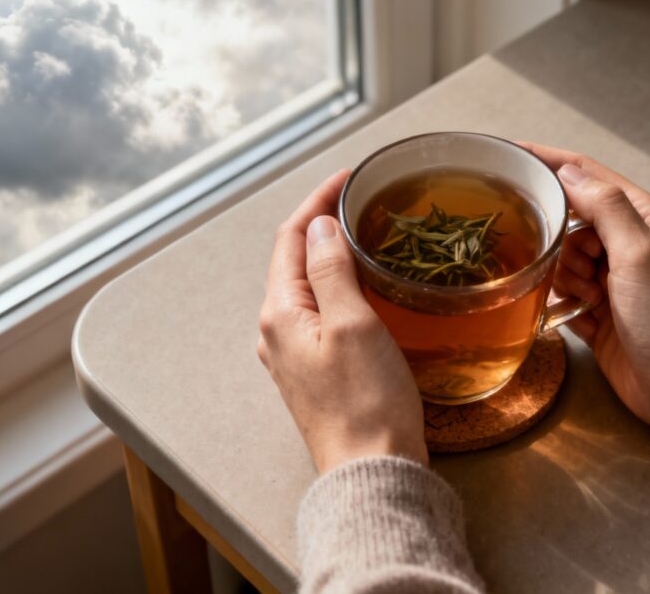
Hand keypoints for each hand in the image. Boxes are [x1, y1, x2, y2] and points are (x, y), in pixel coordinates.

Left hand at [257, 170, 427, 473]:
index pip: (290, 238)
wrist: (373, 472)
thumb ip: (331, 269)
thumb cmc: (367, 402)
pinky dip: (339, 286)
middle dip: (323, 224)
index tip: (348, 178)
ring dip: (331, 254)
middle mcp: (277, 332)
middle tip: (362, 200)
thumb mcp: (352, 323)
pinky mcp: (315, 372)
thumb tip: (319, 225)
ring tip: (366, 233)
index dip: (317, 202)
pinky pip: (321, 313)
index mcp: (280, 313)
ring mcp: (294, 354)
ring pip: (308, 287)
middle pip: (293, 260)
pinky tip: (364, 285)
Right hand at [524, 143, 649, 426]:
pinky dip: (561, 301)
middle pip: (569, 220)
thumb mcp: (638, 252)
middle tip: (581, 266)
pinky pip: (559, 293)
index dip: (550, 162)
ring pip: (561, 258)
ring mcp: (610, 277)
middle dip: (561, 240)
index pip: (587, 174)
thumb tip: (567, 172)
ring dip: (565, 277)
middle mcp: (626, 242)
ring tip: (590, 298)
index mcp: (642, 216)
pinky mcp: (595, 310)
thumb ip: (604, 206)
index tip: (511, 154)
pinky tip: (574, 313)